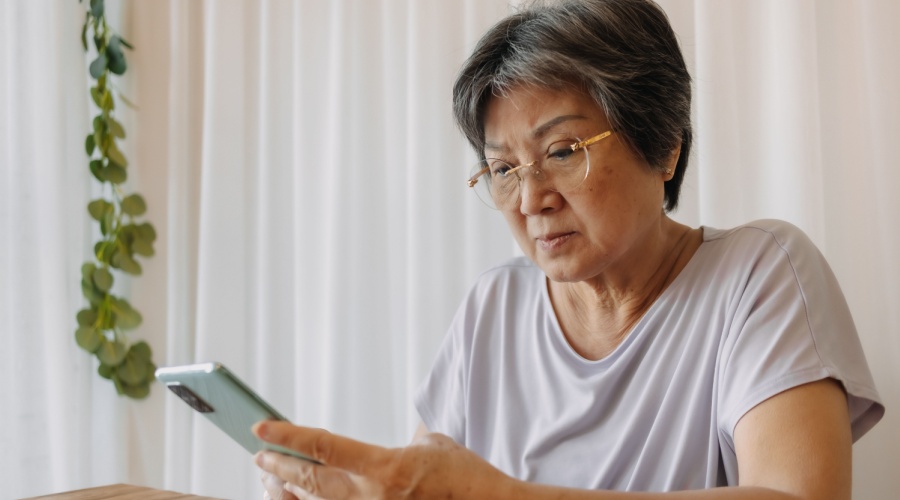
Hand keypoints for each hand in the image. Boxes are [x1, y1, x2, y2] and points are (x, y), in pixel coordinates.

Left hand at [252, 421, 514, 498]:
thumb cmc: (467, 477)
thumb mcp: (433, 445)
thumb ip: (401, 445)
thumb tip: (385, 451)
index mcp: (384, 468)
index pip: (323, 447)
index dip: (288, 436)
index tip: (261, 427)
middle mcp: (372, 497)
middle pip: (311, 483)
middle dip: (280, 468)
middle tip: (259, 455)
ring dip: (291, 492)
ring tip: (272, 480)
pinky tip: (299, 498)